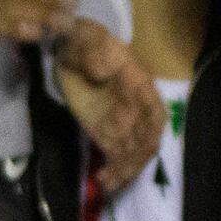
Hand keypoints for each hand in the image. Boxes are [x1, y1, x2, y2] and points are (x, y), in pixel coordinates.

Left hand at [57, 17, 167, 195]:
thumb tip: (102, 69)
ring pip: (134, 151)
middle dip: (136, 158)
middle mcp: (136, 106)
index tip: (143, 146)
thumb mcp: (85, 37)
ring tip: (109, 184)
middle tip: (118, 174)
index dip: (151, 129)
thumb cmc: (81, 40)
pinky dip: (114, 170)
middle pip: (146, 137)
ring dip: (126, 169)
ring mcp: (122, 121)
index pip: (154, 109)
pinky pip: (117, 155)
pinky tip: (104, 181)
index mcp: (138, 82)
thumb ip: (94, 50)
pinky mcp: (105, 132)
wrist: (66, 49)